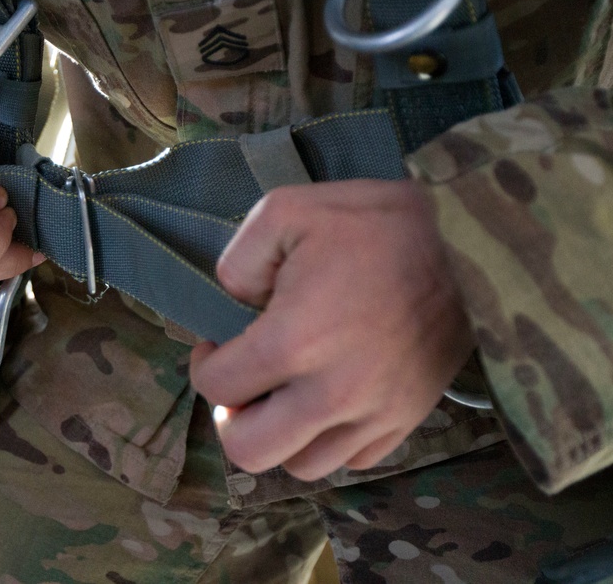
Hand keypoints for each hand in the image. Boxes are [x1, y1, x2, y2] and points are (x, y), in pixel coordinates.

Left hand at [189, 179, 473, 480]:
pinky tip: (329, 400)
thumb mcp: (288, 209)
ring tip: (284, 394)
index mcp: (294, 341)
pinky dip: (330, 440)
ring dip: (281, 435)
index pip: (218, 386)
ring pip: (302, 465)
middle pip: (250, 451)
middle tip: (242, 384)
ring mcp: (374, 413)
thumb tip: (232, 300)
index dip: (204, 363)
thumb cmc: (377, 223)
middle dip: (232, 418)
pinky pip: (353, 459)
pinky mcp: (407, 418)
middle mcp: (331, 393)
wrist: (471, 243)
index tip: (216, 343)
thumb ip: (239, 260)